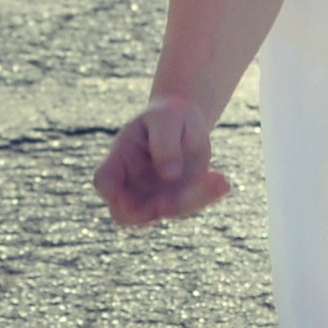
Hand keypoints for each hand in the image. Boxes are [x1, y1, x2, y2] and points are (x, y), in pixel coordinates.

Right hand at [98, 99, 229, 225]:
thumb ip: (164, 143)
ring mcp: (153, 195)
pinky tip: (223, 183)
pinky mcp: (177, 199)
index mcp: (120, 158)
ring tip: (219, 181)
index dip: (110, 192)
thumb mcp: (167, 118)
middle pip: (129, 211)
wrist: (186, 120)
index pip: (104, 180)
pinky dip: (206, 196)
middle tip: (173, 202)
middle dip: (150, 211)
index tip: (127, 196)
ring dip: (191, 201)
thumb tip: (170, 177)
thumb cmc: (169, 115)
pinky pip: (189, 206)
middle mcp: (132, 183)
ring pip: (165, 212)